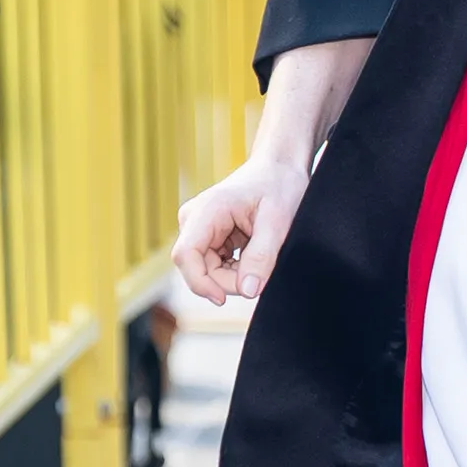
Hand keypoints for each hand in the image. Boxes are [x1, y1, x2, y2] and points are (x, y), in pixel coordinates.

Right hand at [174, 157, 307, 304]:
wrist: (280, 168)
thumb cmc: (279, 185)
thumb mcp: (277, 221)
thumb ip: (262, 257)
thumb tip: (248, 291)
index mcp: (207, 211)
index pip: (186, 255)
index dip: (200, 282)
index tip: (224, 298)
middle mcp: (195, 220)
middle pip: (198, 268)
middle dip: (227, 281)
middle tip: (260, 274)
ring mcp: (199, 229)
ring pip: (207, 270)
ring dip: (233, 275)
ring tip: (260, 255)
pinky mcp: (208, 237)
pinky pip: (215, 265)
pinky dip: (235, 269)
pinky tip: (253, 255)